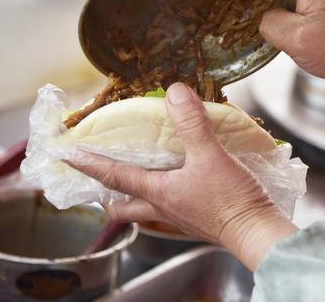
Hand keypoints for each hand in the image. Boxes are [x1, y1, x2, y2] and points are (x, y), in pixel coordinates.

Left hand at [68, 83, 297, 270]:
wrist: (256, 231)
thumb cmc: (230, 199)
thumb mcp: (210, 156)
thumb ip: (192, 124)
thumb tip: (176, 93)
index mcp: (158, 193)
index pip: (113, 177)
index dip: (89, 163)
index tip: (68, 154)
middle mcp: (163, 208)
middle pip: (123, 207)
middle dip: (107, 193)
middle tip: (101, 177)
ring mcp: (180, 217)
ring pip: (145, 209)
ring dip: (135, 195)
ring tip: (138, 174)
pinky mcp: (199, 219)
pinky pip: (171, 208)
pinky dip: (165, 194)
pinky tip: (180, 179)